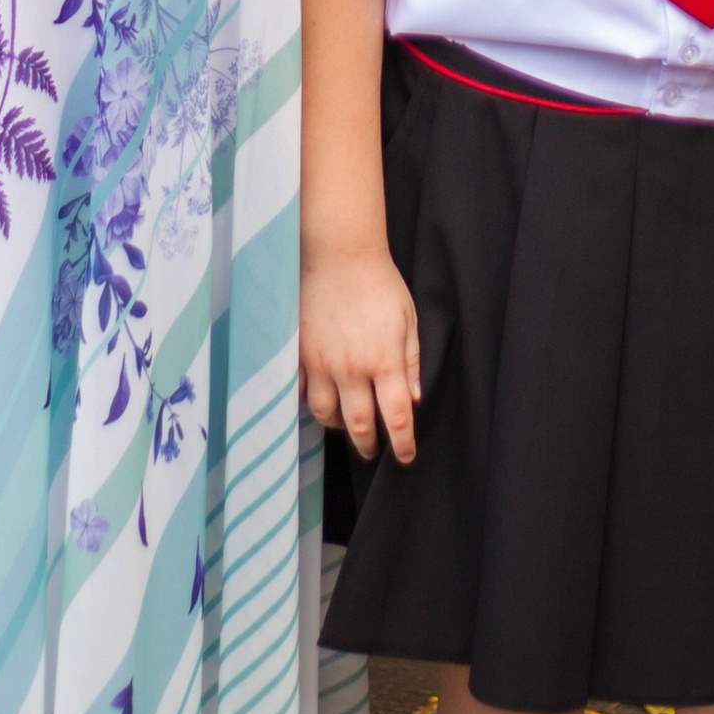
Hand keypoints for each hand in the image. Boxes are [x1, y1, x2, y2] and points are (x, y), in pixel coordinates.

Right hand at [300, 244, 422, 462]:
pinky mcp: (300, 353)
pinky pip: (302, 392)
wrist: (338, 255)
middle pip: (359, 426)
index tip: (405, 457)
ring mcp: (321, 363)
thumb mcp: (407, 320)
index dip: (403, 444)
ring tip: (347, 422)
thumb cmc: (379, 284)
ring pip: (325, 415)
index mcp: (384, 361)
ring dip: (338, 426)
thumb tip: (414, 398)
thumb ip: (411, 362)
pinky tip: (321, 399)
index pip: (397, 418)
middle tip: (373, 451)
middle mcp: (352, 368)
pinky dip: (311, 402)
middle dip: (368, 446)